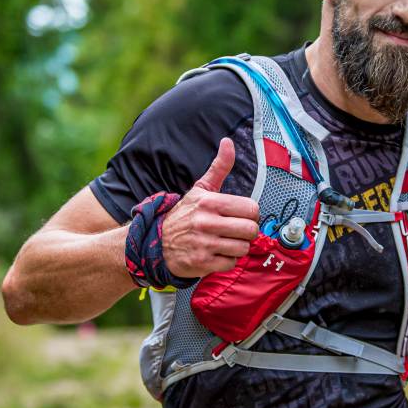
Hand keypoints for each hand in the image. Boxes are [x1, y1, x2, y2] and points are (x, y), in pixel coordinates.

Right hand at [162, 138, 260, 277]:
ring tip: (226, 241)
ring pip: (243, 248)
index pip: (251, 208)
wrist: (155, 242)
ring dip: (237, 247)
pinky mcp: (202, 263)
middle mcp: (207, 222)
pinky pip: (230, 264)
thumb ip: (219, 167)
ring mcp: (204, 244)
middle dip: (247, 232)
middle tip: (237, 231)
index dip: (251, 213)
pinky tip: (217, 253)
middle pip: (250, 230)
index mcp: (210, 202)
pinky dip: (227, 261)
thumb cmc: (183, 215)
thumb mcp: (200, 189)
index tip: (242, 215)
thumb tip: (228, 143)